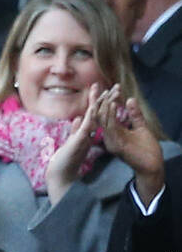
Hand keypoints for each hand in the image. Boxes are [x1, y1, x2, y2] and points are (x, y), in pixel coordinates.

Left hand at [45, 82, 101, 204]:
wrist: (61, 174)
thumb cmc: (65, 160)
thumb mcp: (71, 141)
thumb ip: (75, 130)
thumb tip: (77, 118)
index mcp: (86, 131)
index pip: (94, 112)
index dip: (98, 99)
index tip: (104, 88)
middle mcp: (87, 133)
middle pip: (99, 112)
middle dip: (107, 99)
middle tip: (117, 87)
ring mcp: (84, 137)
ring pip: (96, 118)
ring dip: (103, 105)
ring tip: (111, 92)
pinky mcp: (79, 141)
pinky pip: (86, 127)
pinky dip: (90, 117)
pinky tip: (93, 108)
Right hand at [95, 85, 164, 202]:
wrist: (152, 164)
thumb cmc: (146, 149)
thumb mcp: (140, 126)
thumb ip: (134, 114)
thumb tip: (130, 99)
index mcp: (113, 133)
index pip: (104, 116)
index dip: (104, 102)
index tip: (107, 88)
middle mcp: (109, 137)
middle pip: (99, 117)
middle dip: (99, 102)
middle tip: (101, 87)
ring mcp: (111, 142)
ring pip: (102, 121)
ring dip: (105, 105)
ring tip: (108, 93)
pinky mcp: (116, 145)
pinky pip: (110, 127)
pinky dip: (110, 115)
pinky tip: (112, 104)